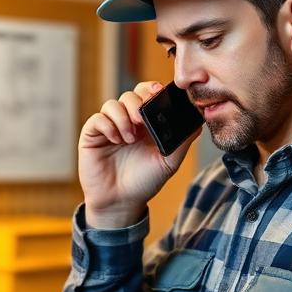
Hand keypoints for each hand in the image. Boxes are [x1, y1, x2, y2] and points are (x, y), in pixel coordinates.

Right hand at [79, 82, 200, 227]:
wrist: (122, 202)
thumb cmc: (145, 182)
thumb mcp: (169, 161)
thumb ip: (183, 139)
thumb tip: (199, 119)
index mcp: (146, 124)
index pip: (147, 94)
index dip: (151, 89)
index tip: (158, 94)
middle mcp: (127, 122)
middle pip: (130, 94)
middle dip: (137, 102)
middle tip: (142, 120)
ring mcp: (109, 127)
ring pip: (112, 104)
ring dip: (123, 117)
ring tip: (130, 138)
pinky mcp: (92, 135)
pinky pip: (97, 119)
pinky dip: (108, 126)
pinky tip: (116, 140)